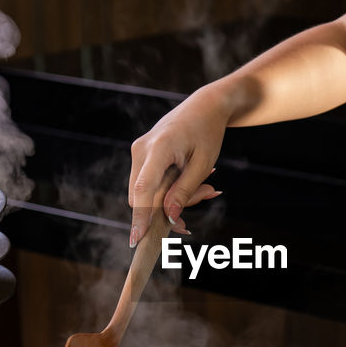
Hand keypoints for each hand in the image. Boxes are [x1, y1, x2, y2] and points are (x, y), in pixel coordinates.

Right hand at [127, 87, 228, 245]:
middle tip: (208, 194)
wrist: (204, 107)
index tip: (137, 239)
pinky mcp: (141, 156)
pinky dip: (168, 190)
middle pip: (141, 196)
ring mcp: (138, 152)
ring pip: (145, 192)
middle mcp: (141, 150)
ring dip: (171, 199)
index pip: (143, 189)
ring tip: (207, 186)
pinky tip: (193, 183)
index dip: (140, 216)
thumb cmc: (207, 133)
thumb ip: (185, 192)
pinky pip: (148, 183)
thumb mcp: (202, 165)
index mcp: (159, 148)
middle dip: (168, 208)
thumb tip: (169, 218)